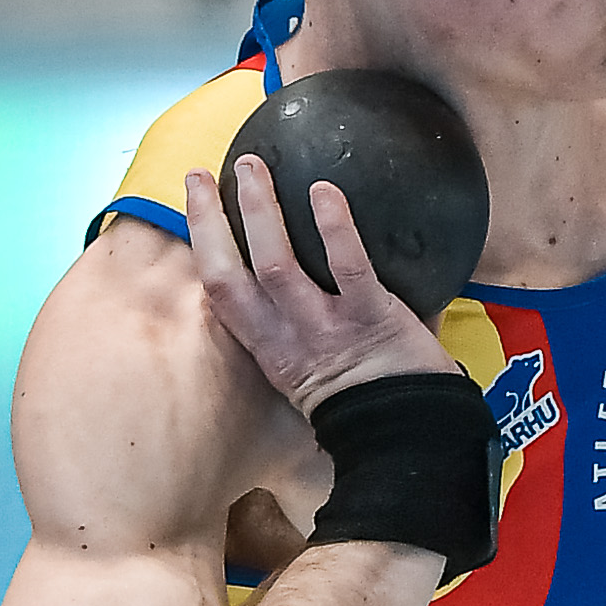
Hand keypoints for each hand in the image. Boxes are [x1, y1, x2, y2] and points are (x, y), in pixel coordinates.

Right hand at [185, 155, 454, 419]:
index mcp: (270, 348)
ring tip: (253, 167)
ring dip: (260, 211)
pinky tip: (324, 191)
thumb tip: (316, 261)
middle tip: (207, 173)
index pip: (220, 291)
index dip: (202, 240)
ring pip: (277, 264)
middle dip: (211, 220)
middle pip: (229, 274)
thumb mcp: (314, 368)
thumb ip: (303, 323)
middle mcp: (287, 338)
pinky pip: (348, 267)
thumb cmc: (367, 399)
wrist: (409, 438)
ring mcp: (325, 328)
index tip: (196, 197)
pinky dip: (334, 227)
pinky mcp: (371, 319)